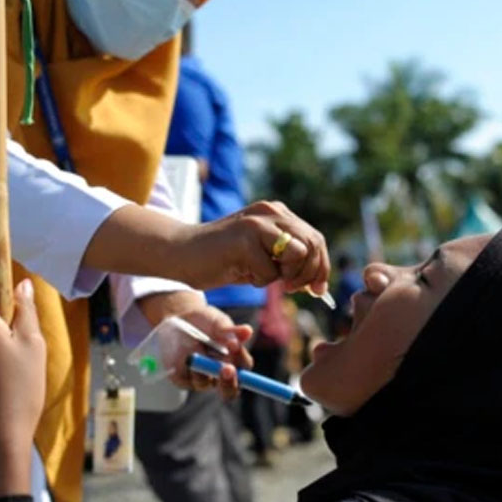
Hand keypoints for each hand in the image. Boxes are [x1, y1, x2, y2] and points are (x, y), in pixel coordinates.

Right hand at [83, 201, 330, 294]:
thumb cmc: (223, 260)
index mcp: (277, 213)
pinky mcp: (245, 238)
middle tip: (291, 289)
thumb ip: (289, 262)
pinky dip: (259, 281)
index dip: (321, 266)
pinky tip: (240, 272)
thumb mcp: (263, 258)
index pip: (314, 238)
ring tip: (260, 276)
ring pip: (298, 254)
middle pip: (312, 245)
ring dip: (284, 276)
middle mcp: (270, 212)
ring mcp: (258, 223)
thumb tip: (318, 283)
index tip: (318, 289)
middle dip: (308, 274)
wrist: (181, 253)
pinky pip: (270, 271)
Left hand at [136, 291, 253, 399]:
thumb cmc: (206, 322)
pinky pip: (185, 377)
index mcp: (235, 365)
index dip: (245, 371)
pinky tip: (184, 350)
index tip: (237, 350)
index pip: (245, 377)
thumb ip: (230, 330)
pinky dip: (185, 362)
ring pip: (204, 382)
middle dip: (228, 381)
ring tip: (196, 343)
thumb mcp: (218, 322)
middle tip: (227, 368)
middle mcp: (220, 376)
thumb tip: (248, 331)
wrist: (180, 319)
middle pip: (229, 391)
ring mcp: (201, 379)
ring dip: (202, 365)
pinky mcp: (182, 379)